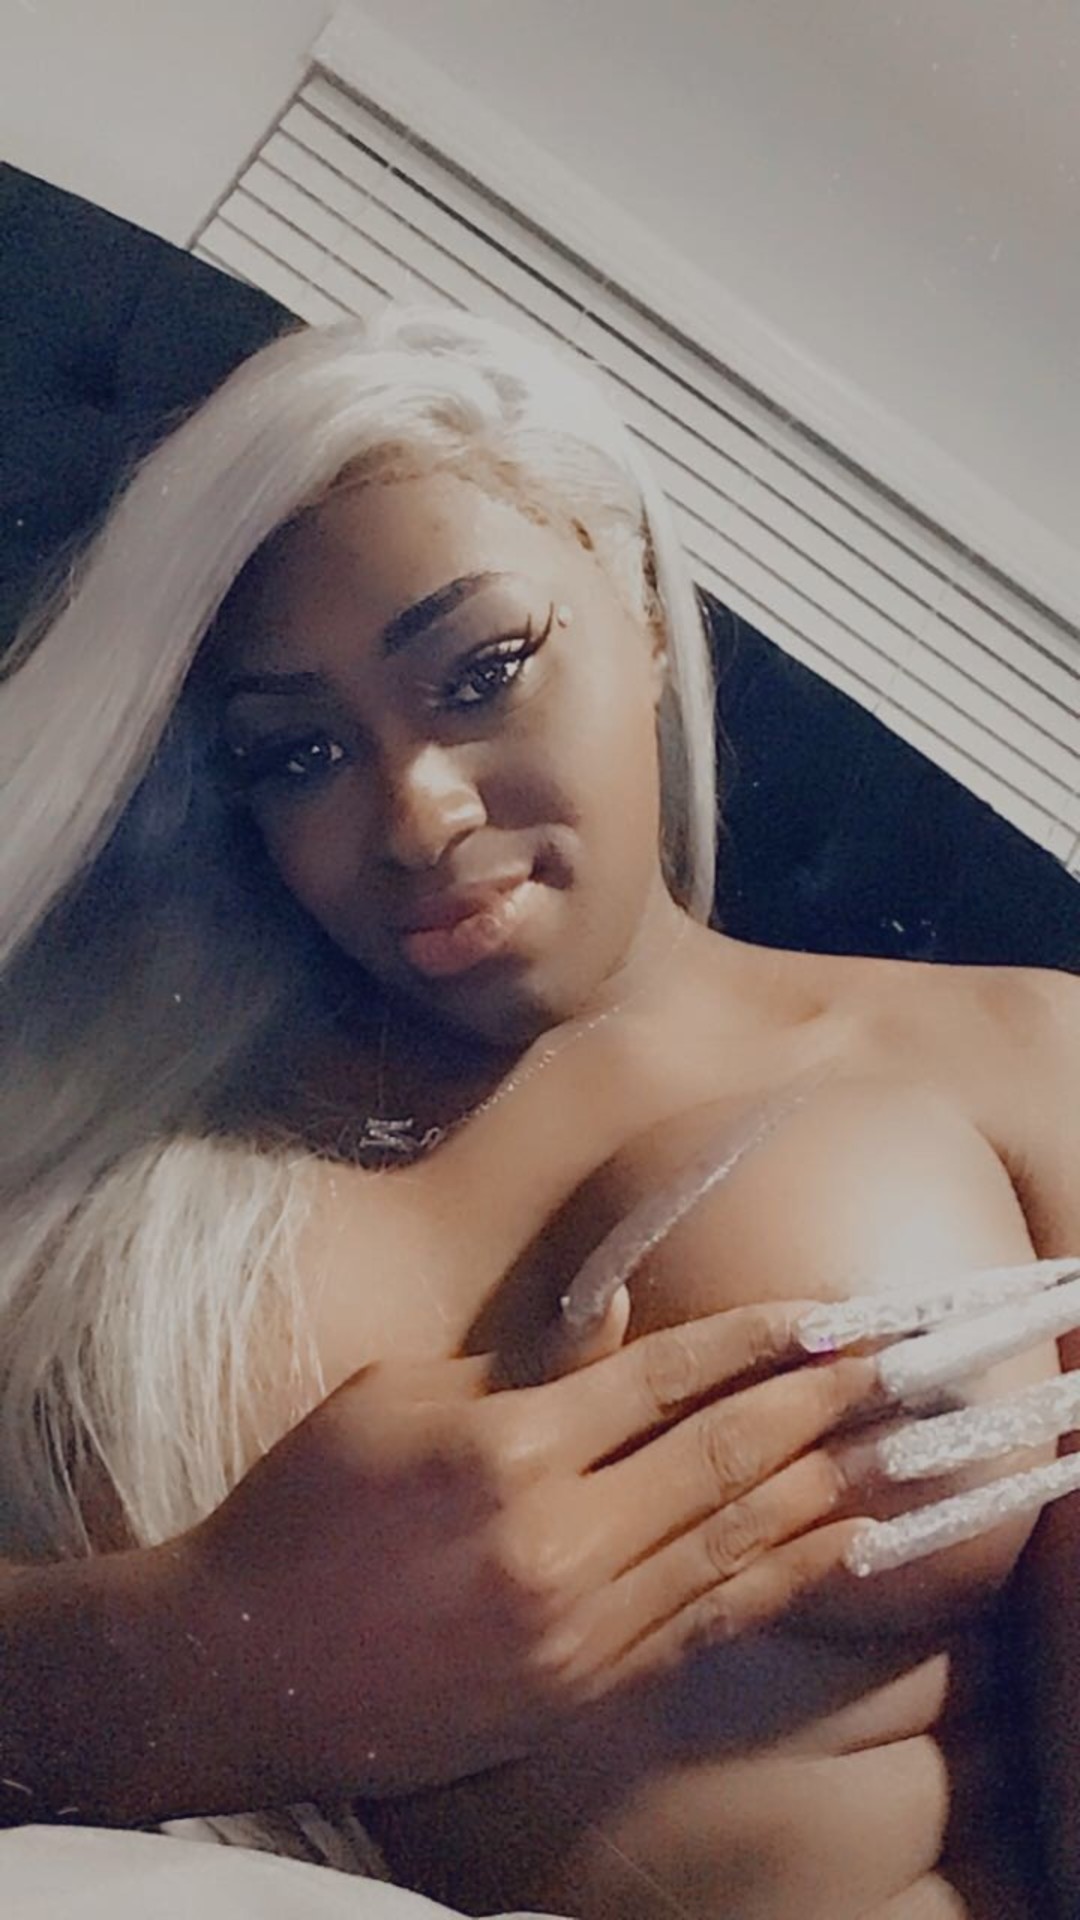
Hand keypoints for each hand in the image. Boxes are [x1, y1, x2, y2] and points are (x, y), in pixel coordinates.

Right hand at [176, 1295, 877, 1802]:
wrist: (242, 1664)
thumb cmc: (305, 1508)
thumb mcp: (396, 1400)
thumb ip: (521, 1363)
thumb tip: (617, 1315)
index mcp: (506, 1447)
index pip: (663, 1377)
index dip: (755, 1339)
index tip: (827, 1313)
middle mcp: (556, 1538)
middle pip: (722, 1456)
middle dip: (819, 1402)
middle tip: (892, 1365)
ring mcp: (575, 1624)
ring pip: (732, 1544)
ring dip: (825, 1489)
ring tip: (892, 1446)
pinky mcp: (579, 1685)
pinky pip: (704, 1623)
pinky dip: (779, 1581)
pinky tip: (834, 1548)